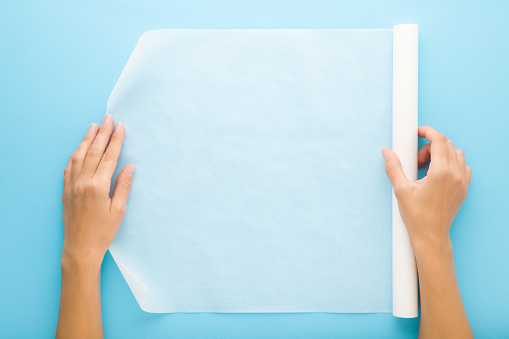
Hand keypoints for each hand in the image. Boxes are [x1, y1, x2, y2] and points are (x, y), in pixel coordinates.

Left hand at [62, 114, 134, 268]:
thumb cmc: (102, 232)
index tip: (120, 127)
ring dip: (87, 139)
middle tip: (108, 119)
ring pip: (79, 156)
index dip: (116, 141)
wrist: (80, 248)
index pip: (109, 157)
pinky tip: (79, 148)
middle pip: (94, 152)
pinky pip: (69, 167)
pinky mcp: (66, 190)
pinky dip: (75, 154)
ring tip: (93, 126)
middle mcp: (82, 182)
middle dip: (102, 133)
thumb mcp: (118, 211)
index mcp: (98, 187)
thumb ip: (124, 187)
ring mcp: (72, 185)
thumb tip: (129, 168)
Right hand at [382, 126, 470, 254]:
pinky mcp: (464, 189)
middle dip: (430, 146)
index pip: (439, 140)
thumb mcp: (401, 190)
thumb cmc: (417, 217)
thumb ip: (393, 168)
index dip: (427, 131)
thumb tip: (387, 153)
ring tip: (426, 167)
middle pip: (447, 145)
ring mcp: (462, 182)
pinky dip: (451, 164)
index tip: (418, 132)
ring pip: (457, 154)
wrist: (431, 237)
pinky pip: (463, 167)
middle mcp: (455, 175)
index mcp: (440, 173)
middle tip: (416, 160)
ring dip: (441, 153)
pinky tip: (437, 174)